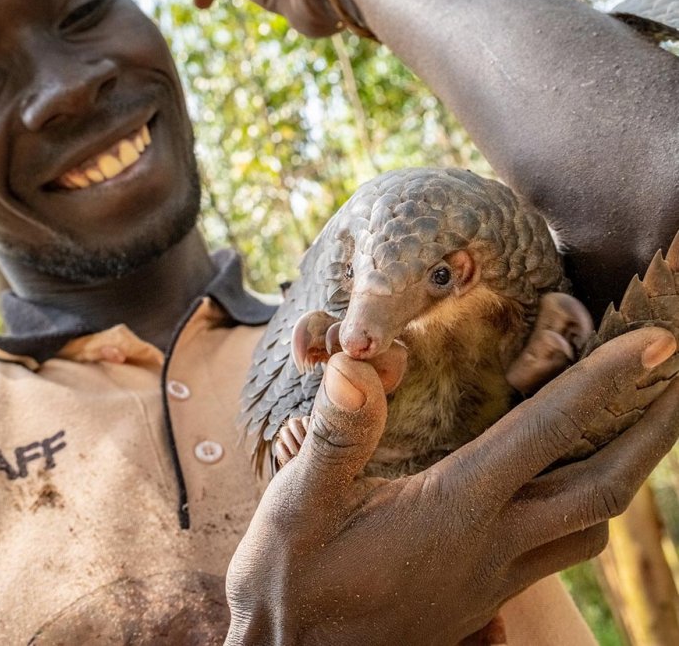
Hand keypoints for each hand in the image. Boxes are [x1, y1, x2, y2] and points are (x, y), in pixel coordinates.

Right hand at [225, 327, 678, 644]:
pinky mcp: (485, 593)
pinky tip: (570, 488)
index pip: (546, 434)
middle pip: (602, 489)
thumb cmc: (293, 581)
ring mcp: (494, 575)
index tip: (654, 342)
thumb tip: (356, 367)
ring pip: (590, 526)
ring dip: (628, 472)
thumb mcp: (299, 504)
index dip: (605, 383)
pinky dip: (586, 508)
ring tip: (641, 426)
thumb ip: (337, 437)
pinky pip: (561, 549)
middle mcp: (489, 543)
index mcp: (452, 508)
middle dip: (653, 430)